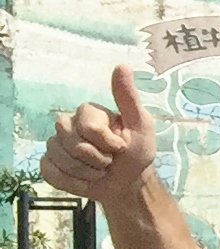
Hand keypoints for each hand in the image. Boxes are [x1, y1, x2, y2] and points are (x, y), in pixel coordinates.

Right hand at [41, 66, 158, 208]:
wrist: (127, 183)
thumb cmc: (136, 152)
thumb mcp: (141, 125)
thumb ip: (128, 97)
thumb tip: (121, 65)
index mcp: (88, 113)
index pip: (87, 127)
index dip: (107, 143)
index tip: (121, 147)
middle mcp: (67, 124)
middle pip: (70, 142)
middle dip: (96, 158)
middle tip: (110, 161)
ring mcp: (55, 144)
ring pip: (60, 158)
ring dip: (86, 172)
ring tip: (99, 171)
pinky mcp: (48, 164)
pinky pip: (50, 173)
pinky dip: (72, 182)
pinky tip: (85, 180)